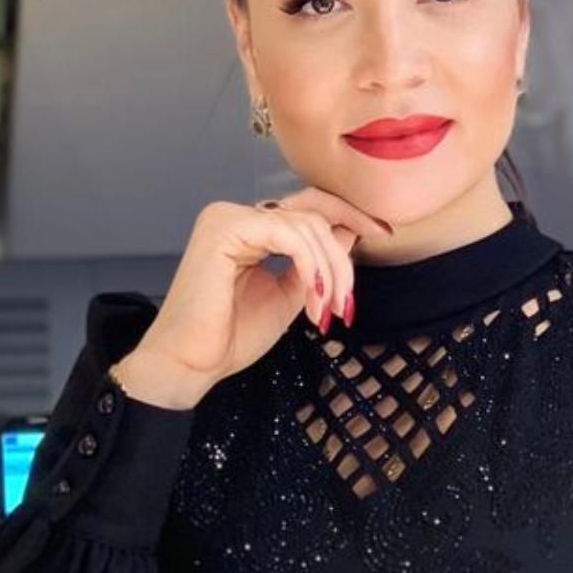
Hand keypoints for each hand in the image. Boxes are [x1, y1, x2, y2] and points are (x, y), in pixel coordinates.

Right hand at [117, 188, 394, 398]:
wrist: (190, 365)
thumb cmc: (230, 337)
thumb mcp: (290, 295)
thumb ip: (316, 263)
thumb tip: (351, 231)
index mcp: (248, 228)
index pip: (308, 207)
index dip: (348, 215)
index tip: (382, 232)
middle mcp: (236, 215)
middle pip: (313, 212)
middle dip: (343, 254)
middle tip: (349, 301)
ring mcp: (228, 217)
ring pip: (307, 225)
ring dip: (329, 272)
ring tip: (327, 313)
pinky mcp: (225, 228)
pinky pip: (289, 235)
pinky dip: (311, 268)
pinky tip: (314, 301)